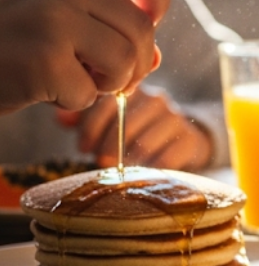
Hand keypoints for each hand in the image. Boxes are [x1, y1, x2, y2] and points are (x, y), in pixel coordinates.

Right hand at [0, 0, 168, 114]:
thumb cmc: (18, 36)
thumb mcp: (65, 10)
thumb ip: (114, 24)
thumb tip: (155, 58)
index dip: (156, 10)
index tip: (132, 30)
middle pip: (145, 30)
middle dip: (134, 64)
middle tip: (103, 73)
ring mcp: (52, 15)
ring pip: (127, 62)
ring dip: (107, 83)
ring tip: (72, 75)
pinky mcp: (42, 57)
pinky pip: (91, 93)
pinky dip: (74, 100)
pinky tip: (44, 85)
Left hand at [76, 87, 212, 170]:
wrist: (184, 139)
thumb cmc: (139, 129)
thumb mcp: (111, 119)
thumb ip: (86, 118)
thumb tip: (61, 119)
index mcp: (133, 90)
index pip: (107, 102)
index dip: (91, 127)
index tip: (82, 147)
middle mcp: (156, 100)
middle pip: (126, 123)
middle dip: (108, 146)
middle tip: (99, 161)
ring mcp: (176, 118)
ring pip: (144, 143)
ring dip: (128, 161)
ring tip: (119, 170)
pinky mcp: (191, 139)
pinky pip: (166, 158)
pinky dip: (150, 169)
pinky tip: (142, 175)